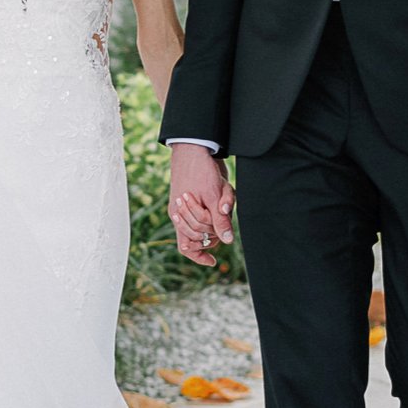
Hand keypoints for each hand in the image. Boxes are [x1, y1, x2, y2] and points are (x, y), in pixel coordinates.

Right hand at [168, 143, 235, 268]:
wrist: (196, 147)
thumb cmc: (200, 170)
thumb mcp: (213, 196)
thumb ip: (219, 220)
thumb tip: (228, 241)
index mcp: (180, 216)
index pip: (186, 247)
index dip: (199, 256)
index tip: (213, 261)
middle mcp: (182, 215)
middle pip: (201, 237)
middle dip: (215, 228)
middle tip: (223, 211)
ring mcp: (190, 207)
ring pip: (208, 224)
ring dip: (220, 214)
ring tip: (224, 197)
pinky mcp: (199, 198)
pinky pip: (212, 212)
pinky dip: (222, 207)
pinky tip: (225, 198)